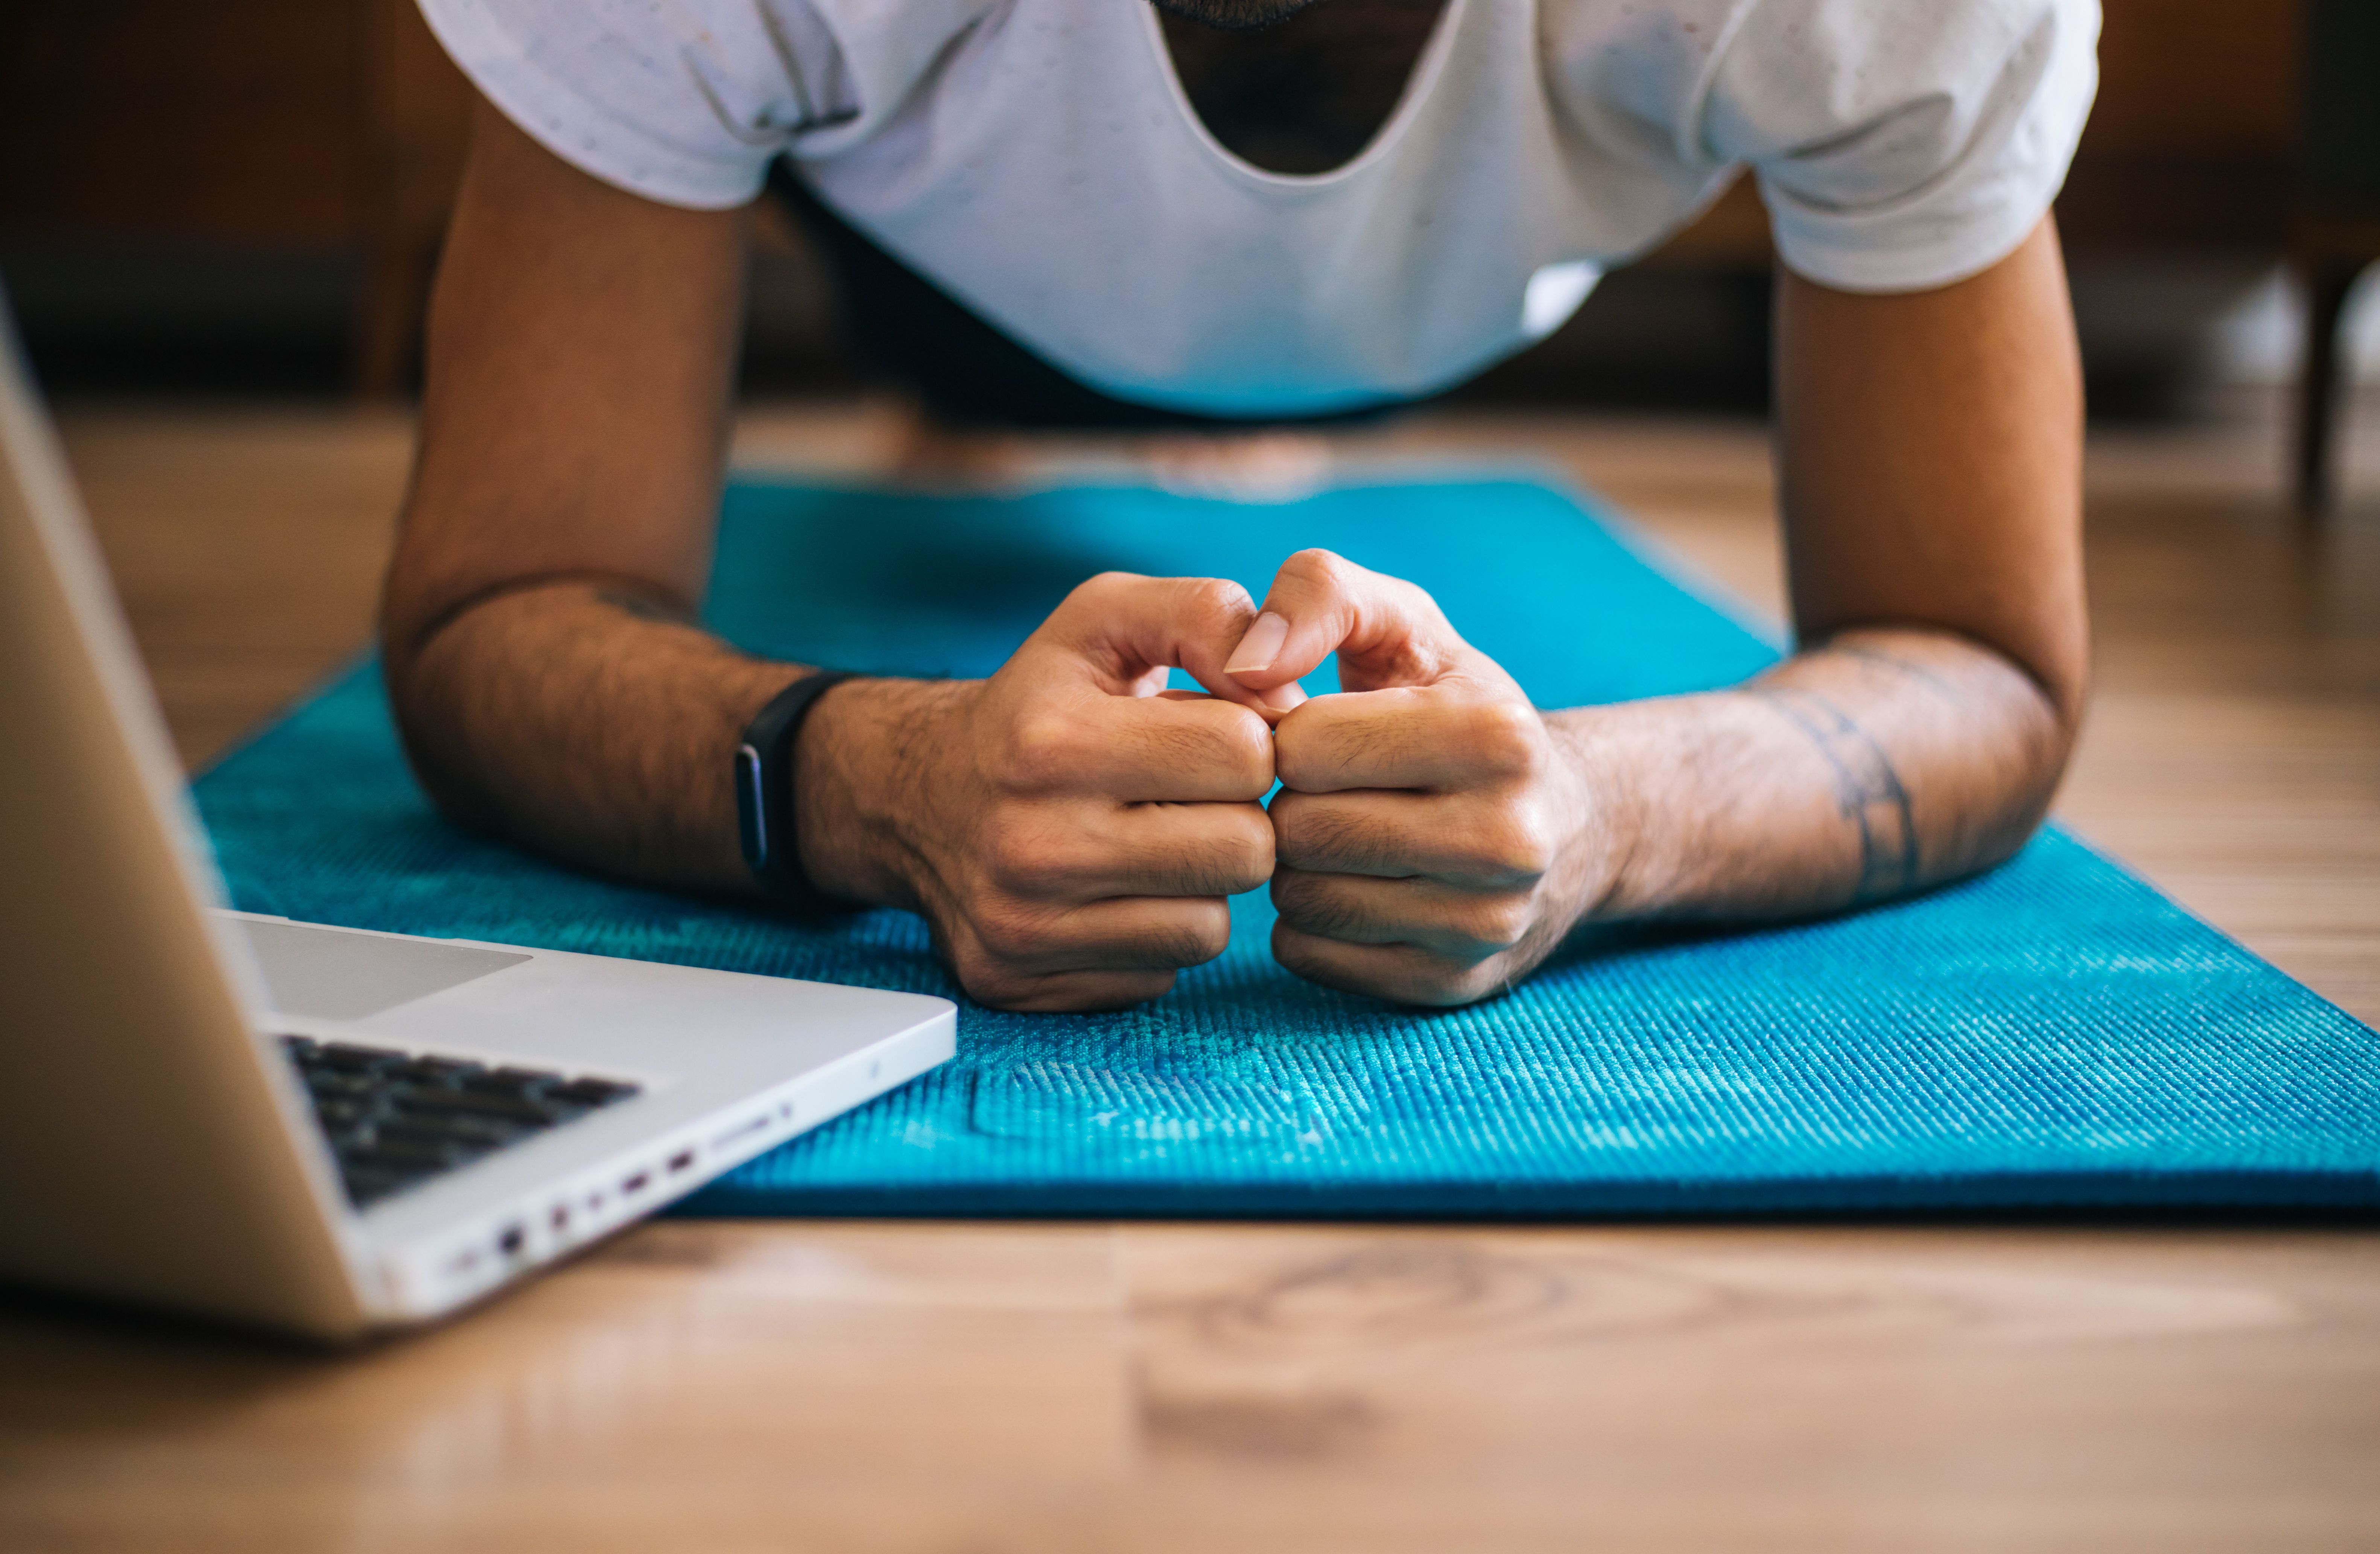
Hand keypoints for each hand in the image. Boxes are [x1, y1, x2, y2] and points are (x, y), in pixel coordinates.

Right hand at [800, 573, 1276, 1010]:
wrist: (918, 794)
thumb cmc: (1038, 701)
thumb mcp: (1107, 617)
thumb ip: (1208, 616)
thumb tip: (1284, 678)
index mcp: (1053, 742)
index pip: (1244, 754)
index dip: (1249, 739)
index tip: (1211, 734)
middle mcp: (1029, 844)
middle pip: (1244, 852)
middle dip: (1235, 815)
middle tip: (1186, 795)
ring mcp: (1022, 927)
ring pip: (1210, 928)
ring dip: (1199, 883)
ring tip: (1152, 840)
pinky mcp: (1022, 983)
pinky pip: (1160, 975)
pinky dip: (1154, 933)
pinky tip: (1115, 890)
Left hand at [1224, 550, 1603, 1005]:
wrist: (1570, 821)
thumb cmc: (1457, 704)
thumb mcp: (1406, 622)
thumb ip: (1319, 594)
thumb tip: (1245, 663)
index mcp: (1498, 737)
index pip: (1306, 747)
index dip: (1292, 733)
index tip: (1324, 731)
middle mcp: (1506, 839)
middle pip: (1301, 829)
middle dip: (1294, 801)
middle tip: (1330, 789)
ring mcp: (1484, 924)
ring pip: (1300, 899)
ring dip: (1297, 863)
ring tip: (1343, 831)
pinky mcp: (1450, 983)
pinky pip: (1310, 955)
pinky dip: (1309, 920)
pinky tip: (1355, 883)